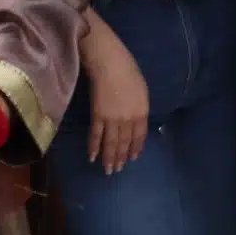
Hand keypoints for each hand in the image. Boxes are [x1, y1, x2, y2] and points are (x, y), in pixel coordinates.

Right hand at [82, 29, 150, 173]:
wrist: (110, 64)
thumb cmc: (129, 72)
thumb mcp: (142, 91)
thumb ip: (139, 108)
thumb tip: (136, 120)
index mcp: (142, 112)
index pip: (139, 136)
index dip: (135, 148)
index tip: (132, 158)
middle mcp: (128, 119)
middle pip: (125, 142)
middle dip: (121, 157)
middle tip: (118, 170)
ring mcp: (112, 119)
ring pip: (111, 143)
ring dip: (109, 158)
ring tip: (108, 170)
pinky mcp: (97, 116)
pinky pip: (96, 135)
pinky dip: (94, 147)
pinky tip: (93, 157)